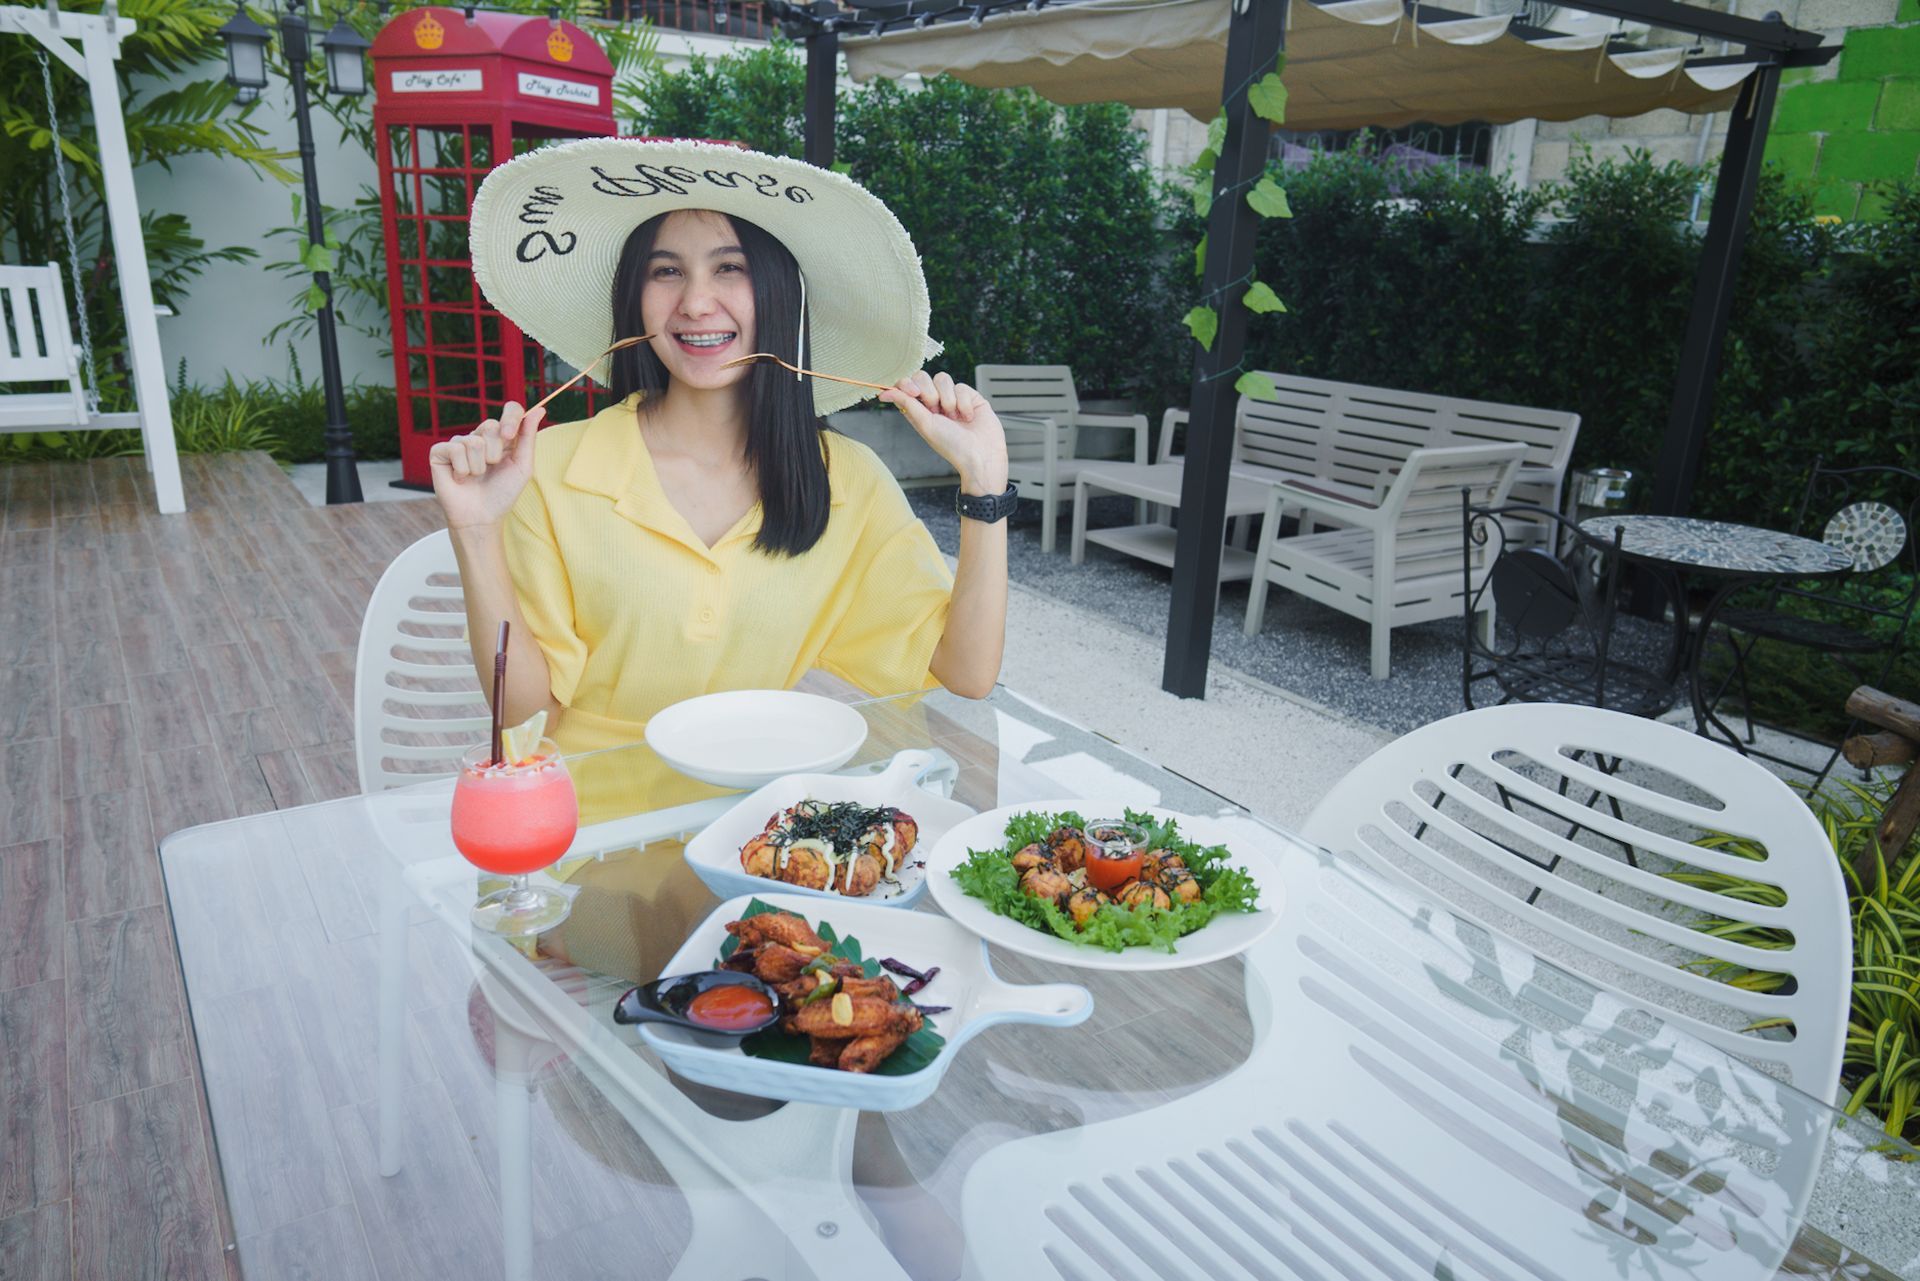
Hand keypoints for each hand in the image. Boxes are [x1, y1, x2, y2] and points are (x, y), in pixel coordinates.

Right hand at [429, 402, 544, 530]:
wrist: (481, 517)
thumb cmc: (502, 493)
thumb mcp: (522, 466)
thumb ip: (528, 437)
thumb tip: (539, 410)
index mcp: (502, 437)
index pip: (511, 410)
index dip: (511, 417)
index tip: (509, 436)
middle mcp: (480, 436)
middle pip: (491, 425)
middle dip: (495, 453)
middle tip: (491, 469)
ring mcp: (459, 442)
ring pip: (473, 441)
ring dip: (479, 466)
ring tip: (476, 477)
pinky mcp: (440, 452)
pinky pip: (455, 449)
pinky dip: (463, 469)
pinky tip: (461, 478)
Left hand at [878, 371, 1008, 494]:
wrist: (980, 455)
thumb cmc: (951, 445)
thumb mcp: (924, 424)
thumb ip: (906, 403)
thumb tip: (883, 394)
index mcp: (919, 410)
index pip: (906, 385)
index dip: (907, 384)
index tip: (914, 393)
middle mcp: (934, 402)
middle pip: (922, 376)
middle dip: (929, 392)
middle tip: (936, 411)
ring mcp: (952, 397)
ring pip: (942, 378)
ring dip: (948, 399)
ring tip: (954, 418)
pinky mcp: (970, 396)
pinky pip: (961, 386)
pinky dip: (963, 403)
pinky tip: (968, 417)